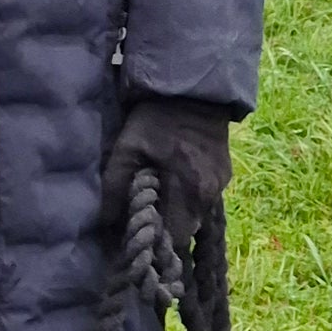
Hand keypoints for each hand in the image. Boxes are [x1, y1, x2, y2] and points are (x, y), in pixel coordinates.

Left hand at [99, 95, 232, 251]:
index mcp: (188, 189)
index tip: (140, 233)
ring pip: (198, 216)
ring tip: (159, 197)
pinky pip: (205, 199)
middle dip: (167, 228)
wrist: (192, 90)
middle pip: (188, 230)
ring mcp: (221, 184)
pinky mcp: (225, 174)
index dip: (157, 240)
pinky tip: (174, 183)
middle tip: (146, 213)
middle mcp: (210, 193)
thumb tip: (106, 222)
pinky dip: (189, 198)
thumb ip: (115, 186)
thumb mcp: (127, 148)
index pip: (176, 238)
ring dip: (179, 213)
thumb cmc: (155, 120)